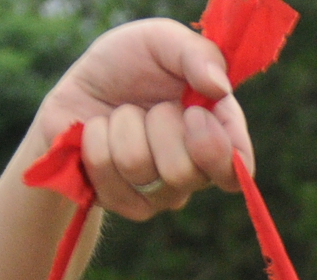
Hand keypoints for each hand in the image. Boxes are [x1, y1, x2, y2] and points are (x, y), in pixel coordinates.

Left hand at [35, 18, 255, 220]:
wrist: (79, 88)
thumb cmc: (130, 64)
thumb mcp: (162, 40)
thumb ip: (196, 53)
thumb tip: (219, 87)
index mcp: (217, 135)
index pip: (237, 170)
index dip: (216, 149)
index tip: (194, 113)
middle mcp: (193, 173)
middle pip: (183, 172)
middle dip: (157, 124)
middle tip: (151, 106)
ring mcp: (157, 194)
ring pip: (138, 166)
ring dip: (122, 124)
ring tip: (121, 114)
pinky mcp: (121, 202)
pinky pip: (105, 170)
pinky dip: (95, 137)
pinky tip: (99, 132)